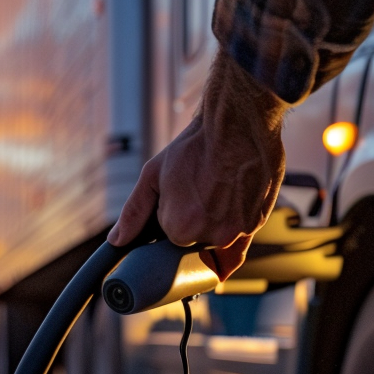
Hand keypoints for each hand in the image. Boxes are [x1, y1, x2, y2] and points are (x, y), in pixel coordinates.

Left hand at [109, 53, 287, 280]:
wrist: (238, 124)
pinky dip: (231, 242)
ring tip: (219, 189)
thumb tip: (117, 240)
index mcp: (179, 228)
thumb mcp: (154, 174)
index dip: (173, 212)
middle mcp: (209, 236)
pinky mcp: (256, 224)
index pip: (170, 233)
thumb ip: (134, 212)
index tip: (182, 192)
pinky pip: (239, 249)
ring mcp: (236, 232)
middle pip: (194, 239)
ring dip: (216, 223)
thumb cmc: (196, 146)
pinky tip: (228, 229)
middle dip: (194, 219)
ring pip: (217, 238)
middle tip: (201, 188)